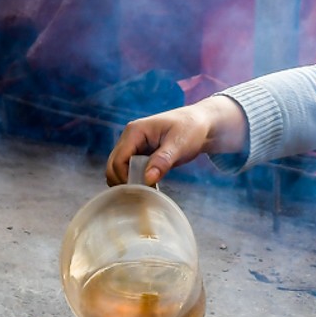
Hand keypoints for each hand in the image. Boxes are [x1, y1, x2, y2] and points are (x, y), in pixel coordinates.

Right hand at [104, 96, 246, 186]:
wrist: (202, 123)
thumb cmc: (191, 129)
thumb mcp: (179, 144)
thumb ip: (163, 160)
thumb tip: (147, 179)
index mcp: (135, 131)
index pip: (118, 159)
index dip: (124, 177)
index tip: (141, 189)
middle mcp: (129, 137)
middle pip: (113, 165)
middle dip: (123, 181)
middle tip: (143, 192)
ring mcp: (133, 145)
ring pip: (118, 168)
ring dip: (128, 181)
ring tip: (147, 190)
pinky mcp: (140, 153)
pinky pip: (129, 169)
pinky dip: (135, 179)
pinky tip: (150, 186)